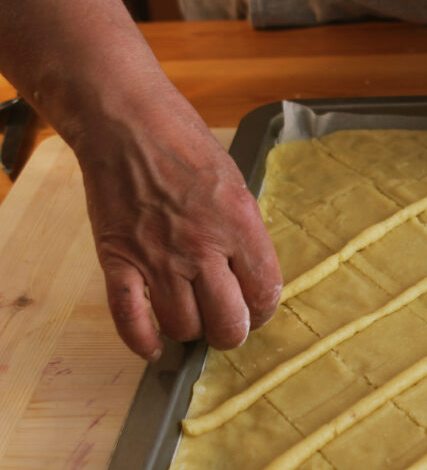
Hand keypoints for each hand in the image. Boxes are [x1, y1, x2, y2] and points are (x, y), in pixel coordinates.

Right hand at [77, 98, 281, 360]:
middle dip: (232, 332)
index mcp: (239, 226)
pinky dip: (142, 341)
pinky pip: (130, 319)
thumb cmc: (186, 145)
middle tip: (227, 325)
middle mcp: (202, 248)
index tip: (257, 310)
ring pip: (182, 326)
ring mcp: (158, 258)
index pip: (265, 293)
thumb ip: (244, 232)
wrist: (127, 122)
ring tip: (192, 320)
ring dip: (191, 331)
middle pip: (227, 323)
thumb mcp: (236, 184)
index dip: (264, 311)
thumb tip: (251, 274)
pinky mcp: (118, 260)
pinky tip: (153, 347)